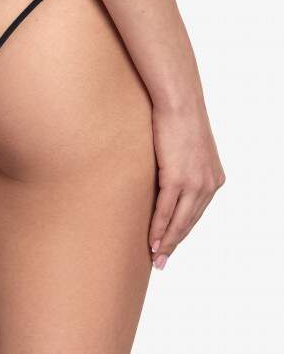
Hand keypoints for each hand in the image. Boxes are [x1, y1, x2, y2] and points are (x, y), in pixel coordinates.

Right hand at [149, 102, 224, 269]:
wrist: (179, 104)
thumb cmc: (180, 120)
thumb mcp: (189, 149)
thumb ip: (185, 167)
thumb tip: (170, 173)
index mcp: (214, 179)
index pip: (197, 213)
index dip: (183, 231)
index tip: (171, 245)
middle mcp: (209, 185)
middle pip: (189, 222)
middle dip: (175, 244)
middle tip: (162, 261)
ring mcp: (194, 183)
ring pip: (179, 222)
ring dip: (166, 242)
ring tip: (155, 257)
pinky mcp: (177, 178)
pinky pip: (165, 210)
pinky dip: (158, 228)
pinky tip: (152, 240)